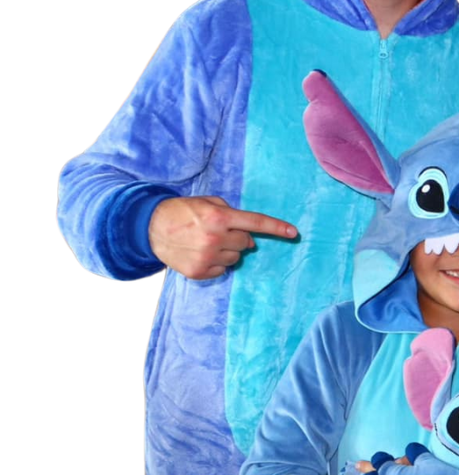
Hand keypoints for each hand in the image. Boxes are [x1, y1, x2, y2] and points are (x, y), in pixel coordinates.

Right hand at [148, 196, 296, 278]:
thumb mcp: (209, 203)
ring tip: (207, 242)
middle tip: (220, 231)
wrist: (150, 227)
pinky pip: (222, 269)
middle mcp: (215, 238)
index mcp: (219, 218)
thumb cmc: (183, 211)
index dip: (276, 228)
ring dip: (228, 250)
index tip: (294, 233)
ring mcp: (206, 257)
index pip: (255, 223)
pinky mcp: (198, 272)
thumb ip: (233, 215)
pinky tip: (200, 253)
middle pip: (246, 243)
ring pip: (236, 257)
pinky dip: (216, 263)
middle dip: (239, 237)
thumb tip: (251, 240)